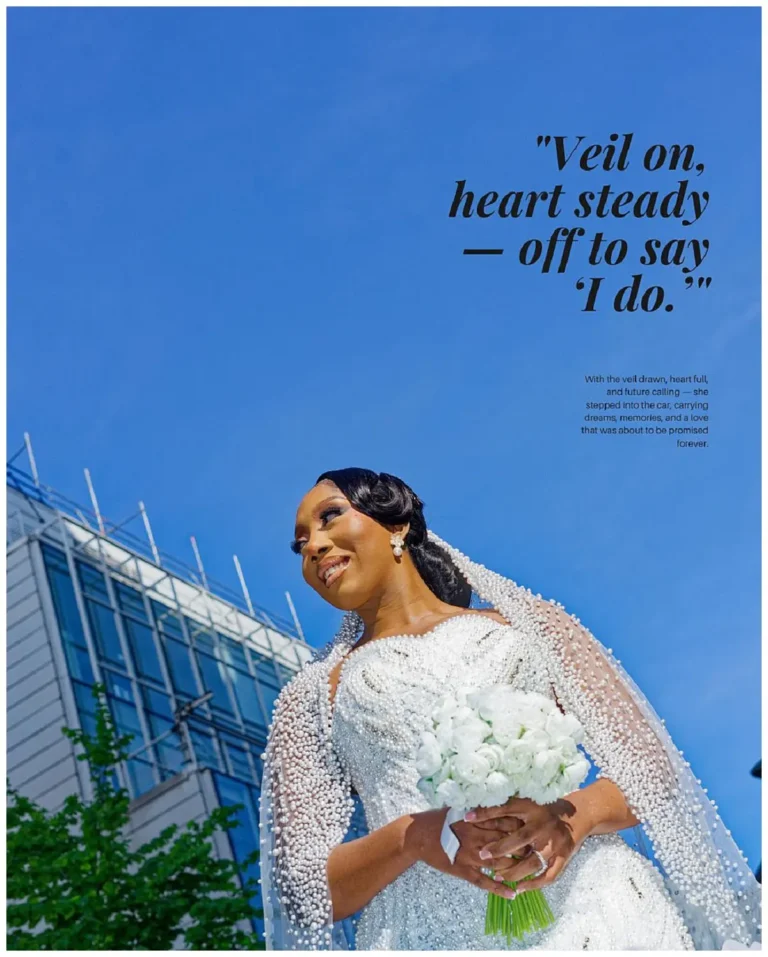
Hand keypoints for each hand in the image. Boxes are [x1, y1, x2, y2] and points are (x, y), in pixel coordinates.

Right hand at [404, 808, 524, 898]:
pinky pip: (484, 882)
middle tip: (537, 852)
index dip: (521, 828)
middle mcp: (476, 838)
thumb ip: (478, 809)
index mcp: (476, 821)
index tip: (533, 830)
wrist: (418, 836)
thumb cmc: (438, 819)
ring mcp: (470, 856)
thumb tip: (498, 803)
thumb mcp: (459, 808)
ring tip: (529, 873)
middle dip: (523, 849)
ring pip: (499, 865)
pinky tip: (512, 894)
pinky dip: (499, 889)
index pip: (505, 823)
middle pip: (507, 844)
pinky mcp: (463, 871)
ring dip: (515, 869)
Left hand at [464, 796, 593, 890]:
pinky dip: (534, 884)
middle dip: (500, 849)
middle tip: (482, 855)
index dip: (486, 812)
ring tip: (497, 876)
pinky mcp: (564, 857)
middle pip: (520, 839)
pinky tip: (519, 889)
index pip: (505, 808)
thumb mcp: (527, 801)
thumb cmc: (545, 808)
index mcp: (533, 808)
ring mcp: (556, 843)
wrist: (578, 814)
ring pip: (533, 862)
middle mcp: (544, 825)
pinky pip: (548, 875)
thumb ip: (505, 805)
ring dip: (514, 871)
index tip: (466, 817)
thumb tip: (476, 804)